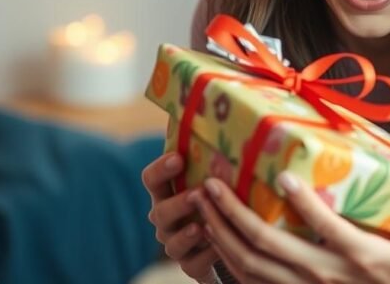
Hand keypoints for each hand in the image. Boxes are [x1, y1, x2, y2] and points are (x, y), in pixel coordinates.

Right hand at [142, 152, 218, 280]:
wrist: (227, 240)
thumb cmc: (221, 200)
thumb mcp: (217, 179)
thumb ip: (217, 160)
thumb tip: (237, 123)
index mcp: (168, 193)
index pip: (152, 179)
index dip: (162, 168)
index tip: (179, 157)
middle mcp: (166, 218)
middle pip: (159, 212)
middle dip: (178, 203)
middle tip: (197, 194)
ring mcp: (175, 243)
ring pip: (171, 242)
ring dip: (186, 234)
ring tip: (201, 226)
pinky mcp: (190, 265)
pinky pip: (192, 264)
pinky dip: (205, 256)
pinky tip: (218, 248)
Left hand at [198, 157, 389, 283]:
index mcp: (365, 259)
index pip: (328, 228)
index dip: (303, 203)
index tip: (281, 175)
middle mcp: (331, 278)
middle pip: (269, 250)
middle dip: (232, 216)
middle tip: (208, 184)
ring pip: (254, 271)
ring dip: (222, 238)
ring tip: (201, 208)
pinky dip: (231, 266)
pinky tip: (216, 241)